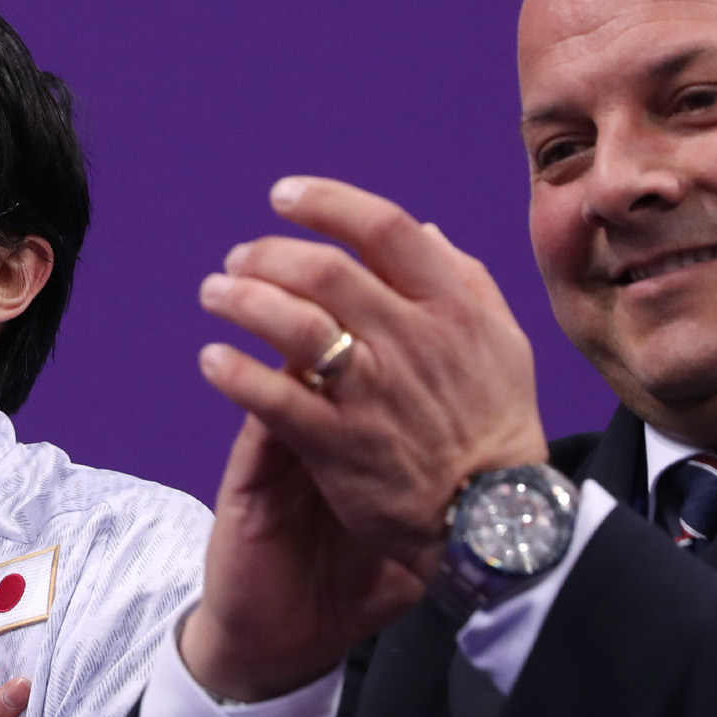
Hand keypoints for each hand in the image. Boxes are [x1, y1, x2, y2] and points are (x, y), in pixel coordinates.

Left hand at [184, 176, 546, 700]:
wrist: (495, 520)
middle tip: (238, 258)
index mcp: (450, 308)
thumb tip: (425, 231)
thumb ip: (465, 280)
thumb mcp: (505, 343)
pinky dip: (236, 375)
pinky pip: (275, 399)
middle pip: (324, 271)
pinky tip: (211, 360)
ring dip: (242, 301)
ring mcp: (373, 394)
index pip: (384, 228)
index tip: (284, 196)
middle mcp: (411, 341)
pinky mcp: (340, 445)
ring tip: (214, 294)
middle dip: (268, 254)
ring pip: (293, 326)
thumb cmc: (496, 426)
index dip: (327, 203)